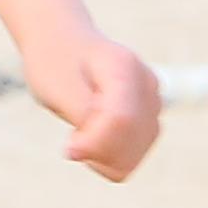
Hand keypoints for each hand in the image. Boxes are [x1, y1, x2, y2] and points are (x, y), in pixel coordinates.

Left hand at [20, 18, 163, 182]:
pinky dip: (105, 159)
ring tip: (83, 130)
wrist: (62, 45)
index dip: (93, 141)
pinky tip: (93, 138)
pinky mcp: (148, 123)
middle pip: (129, 142)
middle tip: (74, 132)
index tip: (69, 144)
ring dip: (99, 155)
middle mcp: (148, 86)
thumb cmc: (55, 63)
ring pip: (130, 158)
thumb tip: (86, 151)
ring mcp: (153, 105)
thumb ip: (80, 116)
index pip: (121, 120)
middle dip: (94, 148)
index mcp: (125, 67)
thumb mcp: (57, 86)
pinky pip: (128, 162)